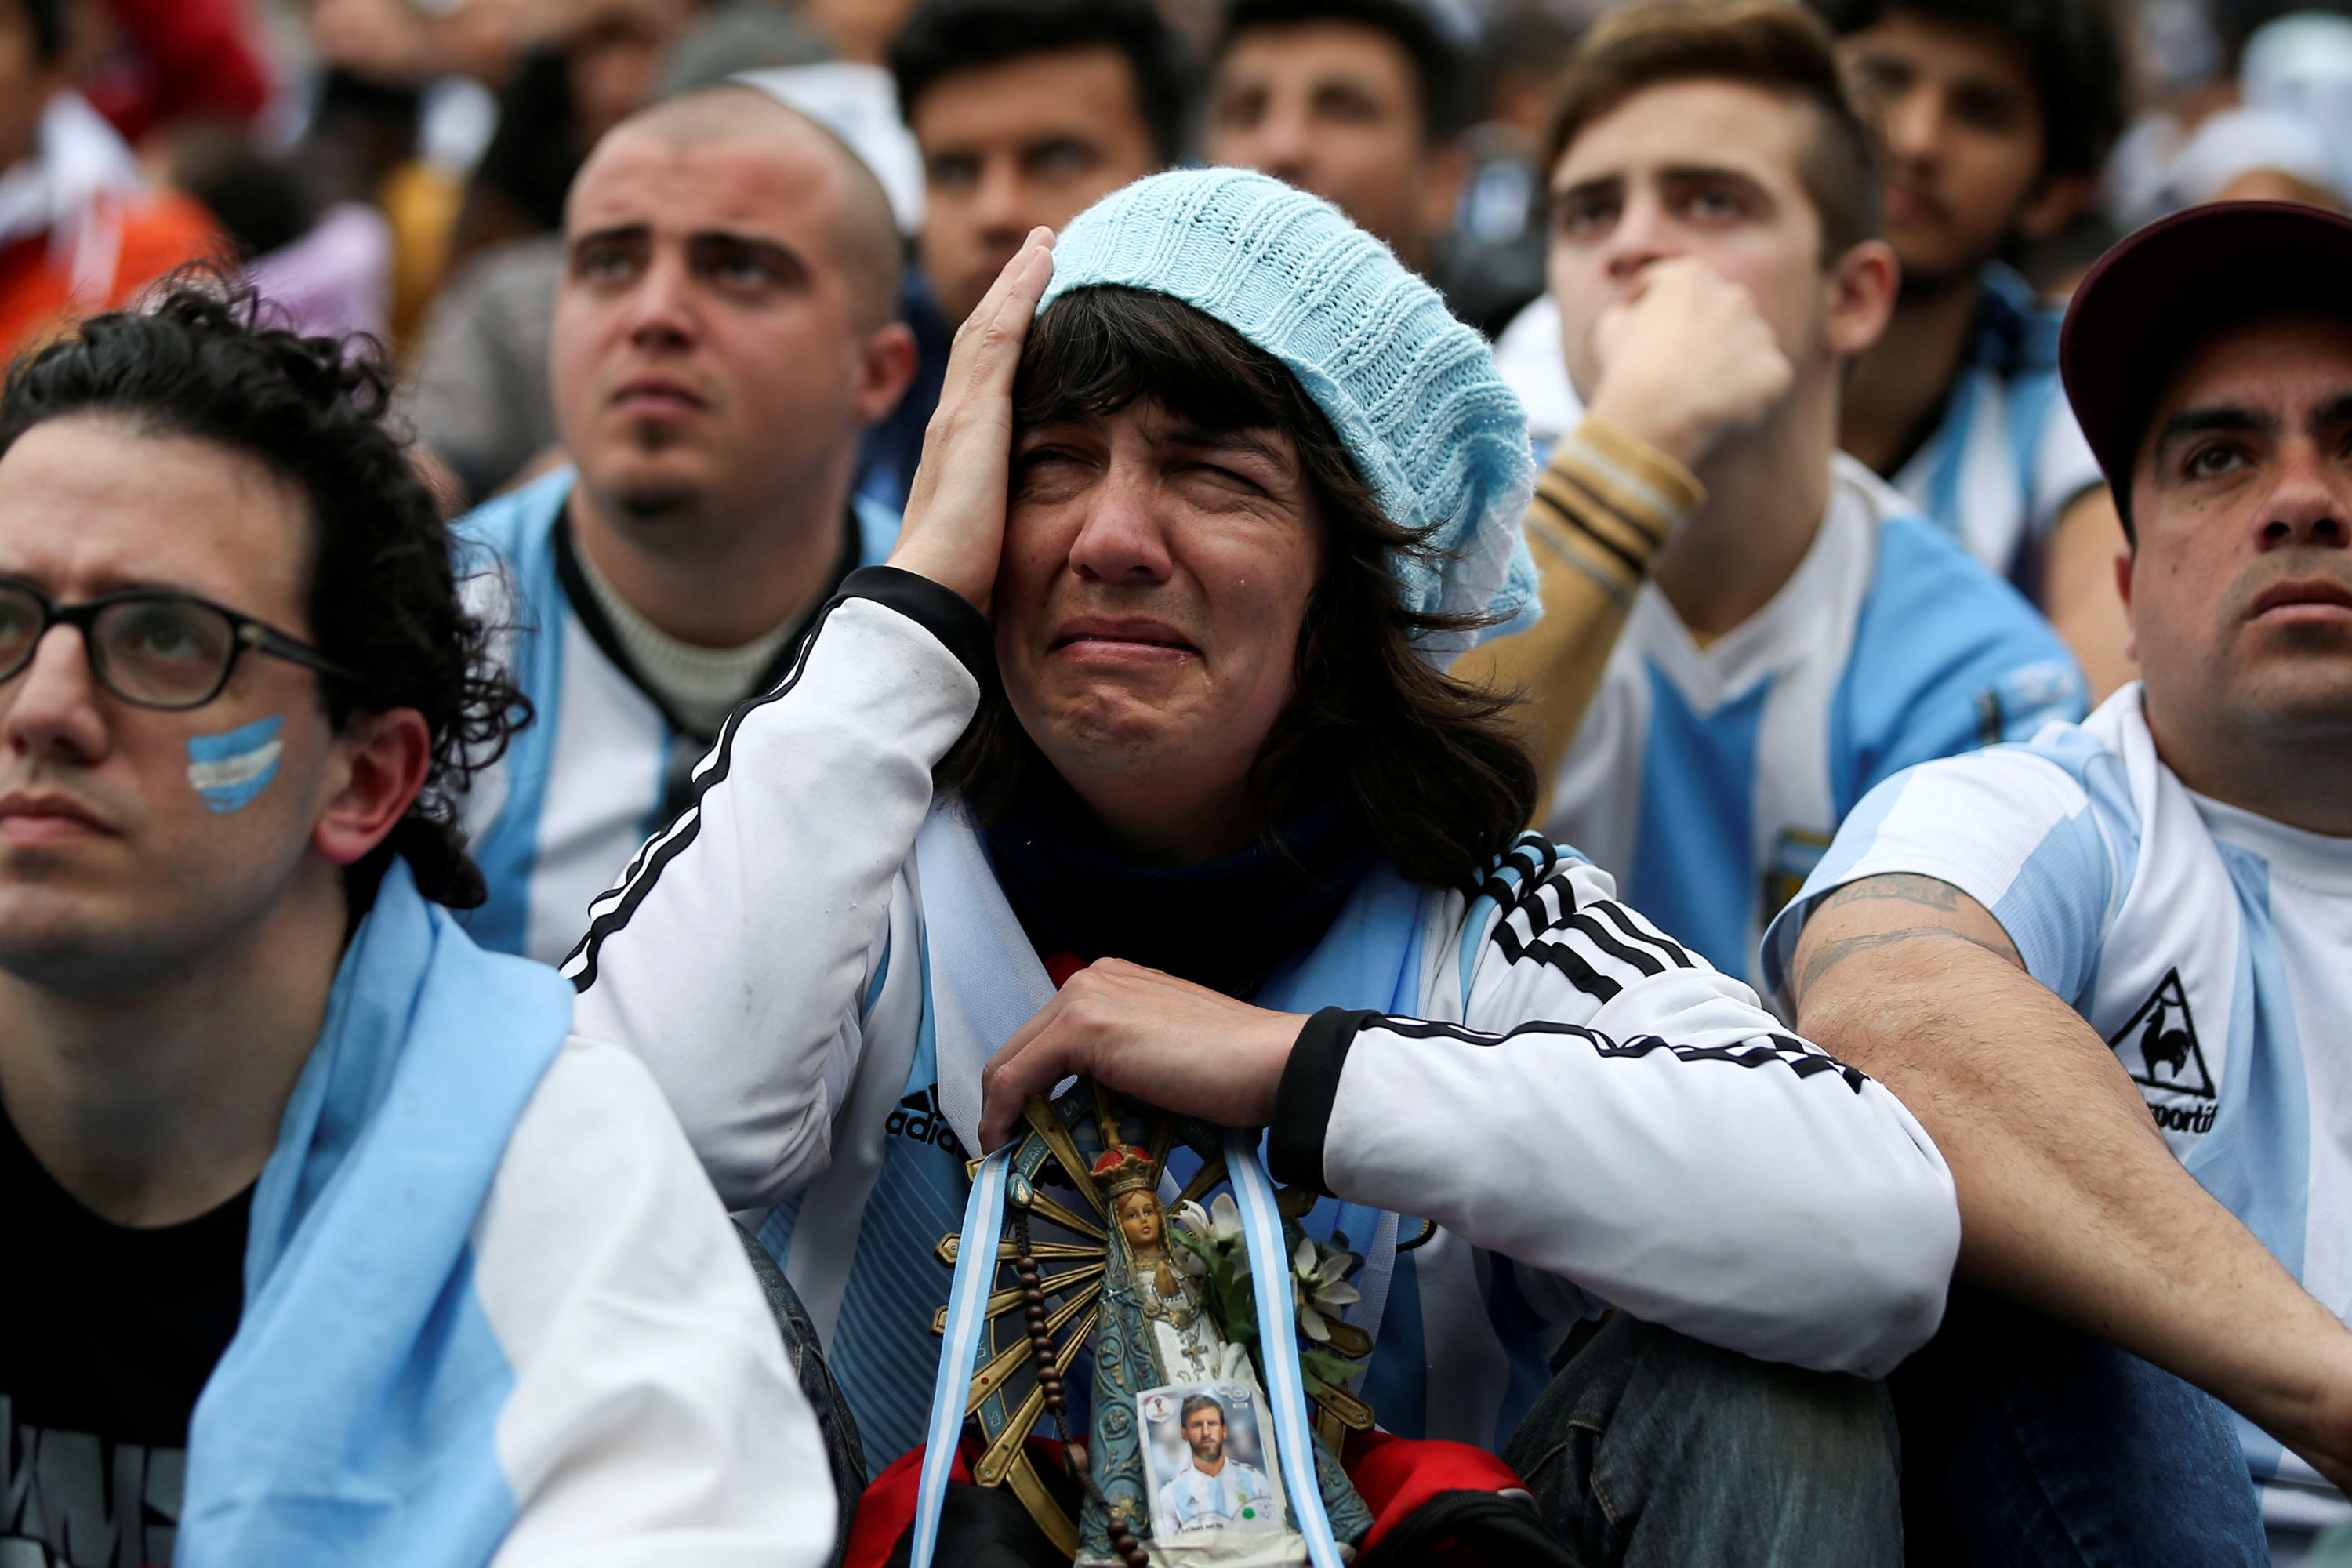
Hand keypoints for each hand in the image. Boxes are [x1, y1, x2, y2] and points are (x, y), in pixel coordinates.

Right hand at [885, 228, 1055, 613]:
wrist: (931, 597)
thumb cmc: (963, 590)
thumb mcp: (998, 544)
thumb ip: (1013, 523)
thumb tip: (1051, 538)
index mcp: (958, 452)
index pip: (985, 377)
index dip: (1005, 334)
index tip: (1029, 301)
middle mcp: (952, 423)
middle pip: (982, 337)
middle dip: (1008, 292)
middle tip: (1040, 249)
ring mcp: (959, 415)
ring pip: (990, 325)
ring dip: (1017, 279)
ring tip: (1046, 241)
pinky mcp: (974, 416)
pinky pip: (1001, 336)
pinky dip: (1020, 292)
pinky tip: (1044, 260)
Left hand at [977, 959, 1309, 1150]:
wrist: (1271, 1064)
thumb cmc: (1233, 1071)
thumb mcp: (1160, 1059)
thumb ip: (1120, 1066)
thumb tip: (1084, 1109)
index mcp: (1112, 981)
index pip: (1047, 1036)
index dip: (1026, 1086)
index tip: (1023, 1127)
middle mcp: (1091, 979)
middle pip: (1020, 1046)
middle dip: (1006, 1100)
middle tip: (1009, 1147)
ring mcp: (1084, 998)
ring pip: (1011, 1062)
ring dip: (1002, 1111)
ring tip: (1009, 1153)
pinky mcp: (1082, 1026)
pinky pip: (1017, 1077)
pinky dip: (1002, 1113)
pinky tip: (1006, 1142)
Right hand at [1581, 257, 1791, 470]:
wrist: (1656, 413)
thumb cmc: (1627, 369)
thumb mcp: (1610, 329)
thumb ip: (1627, 311)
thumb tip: (1632, 315)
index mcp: (1691, 278)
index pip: (1672, 285)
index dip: (1652, 306)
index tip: (1641, 331)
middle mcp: (1733, 296)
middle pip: (1718, 311)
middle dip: (1701, 332)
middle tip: (1677, 365)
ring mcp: (1760, 333)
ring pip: (1746, 345)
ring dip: (1728, 361)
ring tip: (1701, 392)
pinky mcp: (1776, 371)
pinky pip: (1763, 381)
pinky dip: (1747, 394)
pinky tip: (1719, 409)